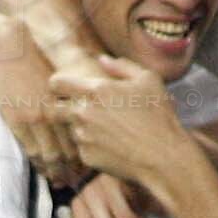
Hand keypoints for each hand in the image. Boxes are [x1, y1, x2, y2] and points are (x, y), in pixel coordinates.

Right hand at [0, 13, 81, 187]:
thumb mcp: (60, 81)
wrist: (8, 46)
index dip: (89, 154)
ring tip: (61, 181)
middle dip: (76, 169)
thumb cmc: (35, 61)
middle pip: (72, 149)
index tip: (91, 166)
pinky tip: (43, 171)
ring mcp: (36, 118)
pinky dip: (39, 165)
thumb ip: (70, 102)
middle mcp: (57, 111)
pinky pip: (32, 151)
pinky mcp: (17, 121)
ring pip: (52, 155)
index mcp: (70, 101)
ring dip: (58, 172)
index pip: (84, 136)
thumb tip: (82, 123)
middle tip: (78, 181)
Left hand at [56, 58, 187, 184]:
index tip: (65, 89)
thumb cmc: (158, 116)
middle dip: (63, 107)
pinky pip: (83, 149)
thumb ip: (122, 66)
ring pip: (71, 129)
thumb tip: (102, 60)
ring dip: (82, 127)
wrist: (163, 157)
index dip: (58, 84)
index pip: (56, 83)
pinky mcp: (88, 158)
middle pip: (54, 108)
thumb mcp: (149, 80)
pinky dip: (93, 146)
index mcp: (95, 90)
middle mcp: (83, 113)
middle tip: (80, 110)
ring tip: (106, 130)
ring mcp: (84, 137)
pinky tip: (113, 146)